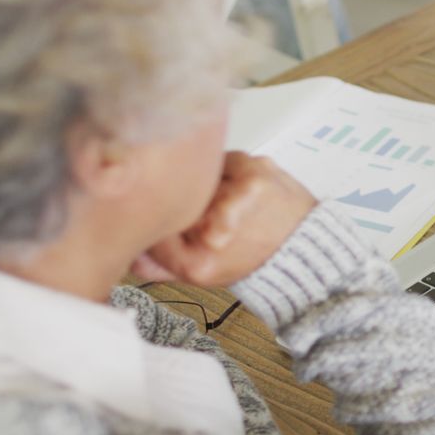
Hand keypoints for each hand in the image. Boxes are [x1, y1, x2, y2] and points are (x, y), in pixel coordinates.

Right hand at [131, 152, 316, 285]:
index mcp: (199, 261)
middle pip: (173, 200)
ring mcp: (236, 195)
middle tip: (203, 216)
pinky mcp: (255, 169)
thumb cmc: (257, 259)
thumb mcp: (206, 274)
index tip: (160, 220)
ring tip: (228, 205)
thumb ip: (161, 266)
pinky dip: (229, 171)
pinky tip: (240, 189)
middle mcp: (216, 227)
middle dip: (181, 204)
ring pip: (196, 178)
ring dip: (206, 186)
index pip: (152, 229)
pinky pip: (223, 160)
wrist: (304, 249)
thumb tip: (130, 253)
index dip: (154, 222)